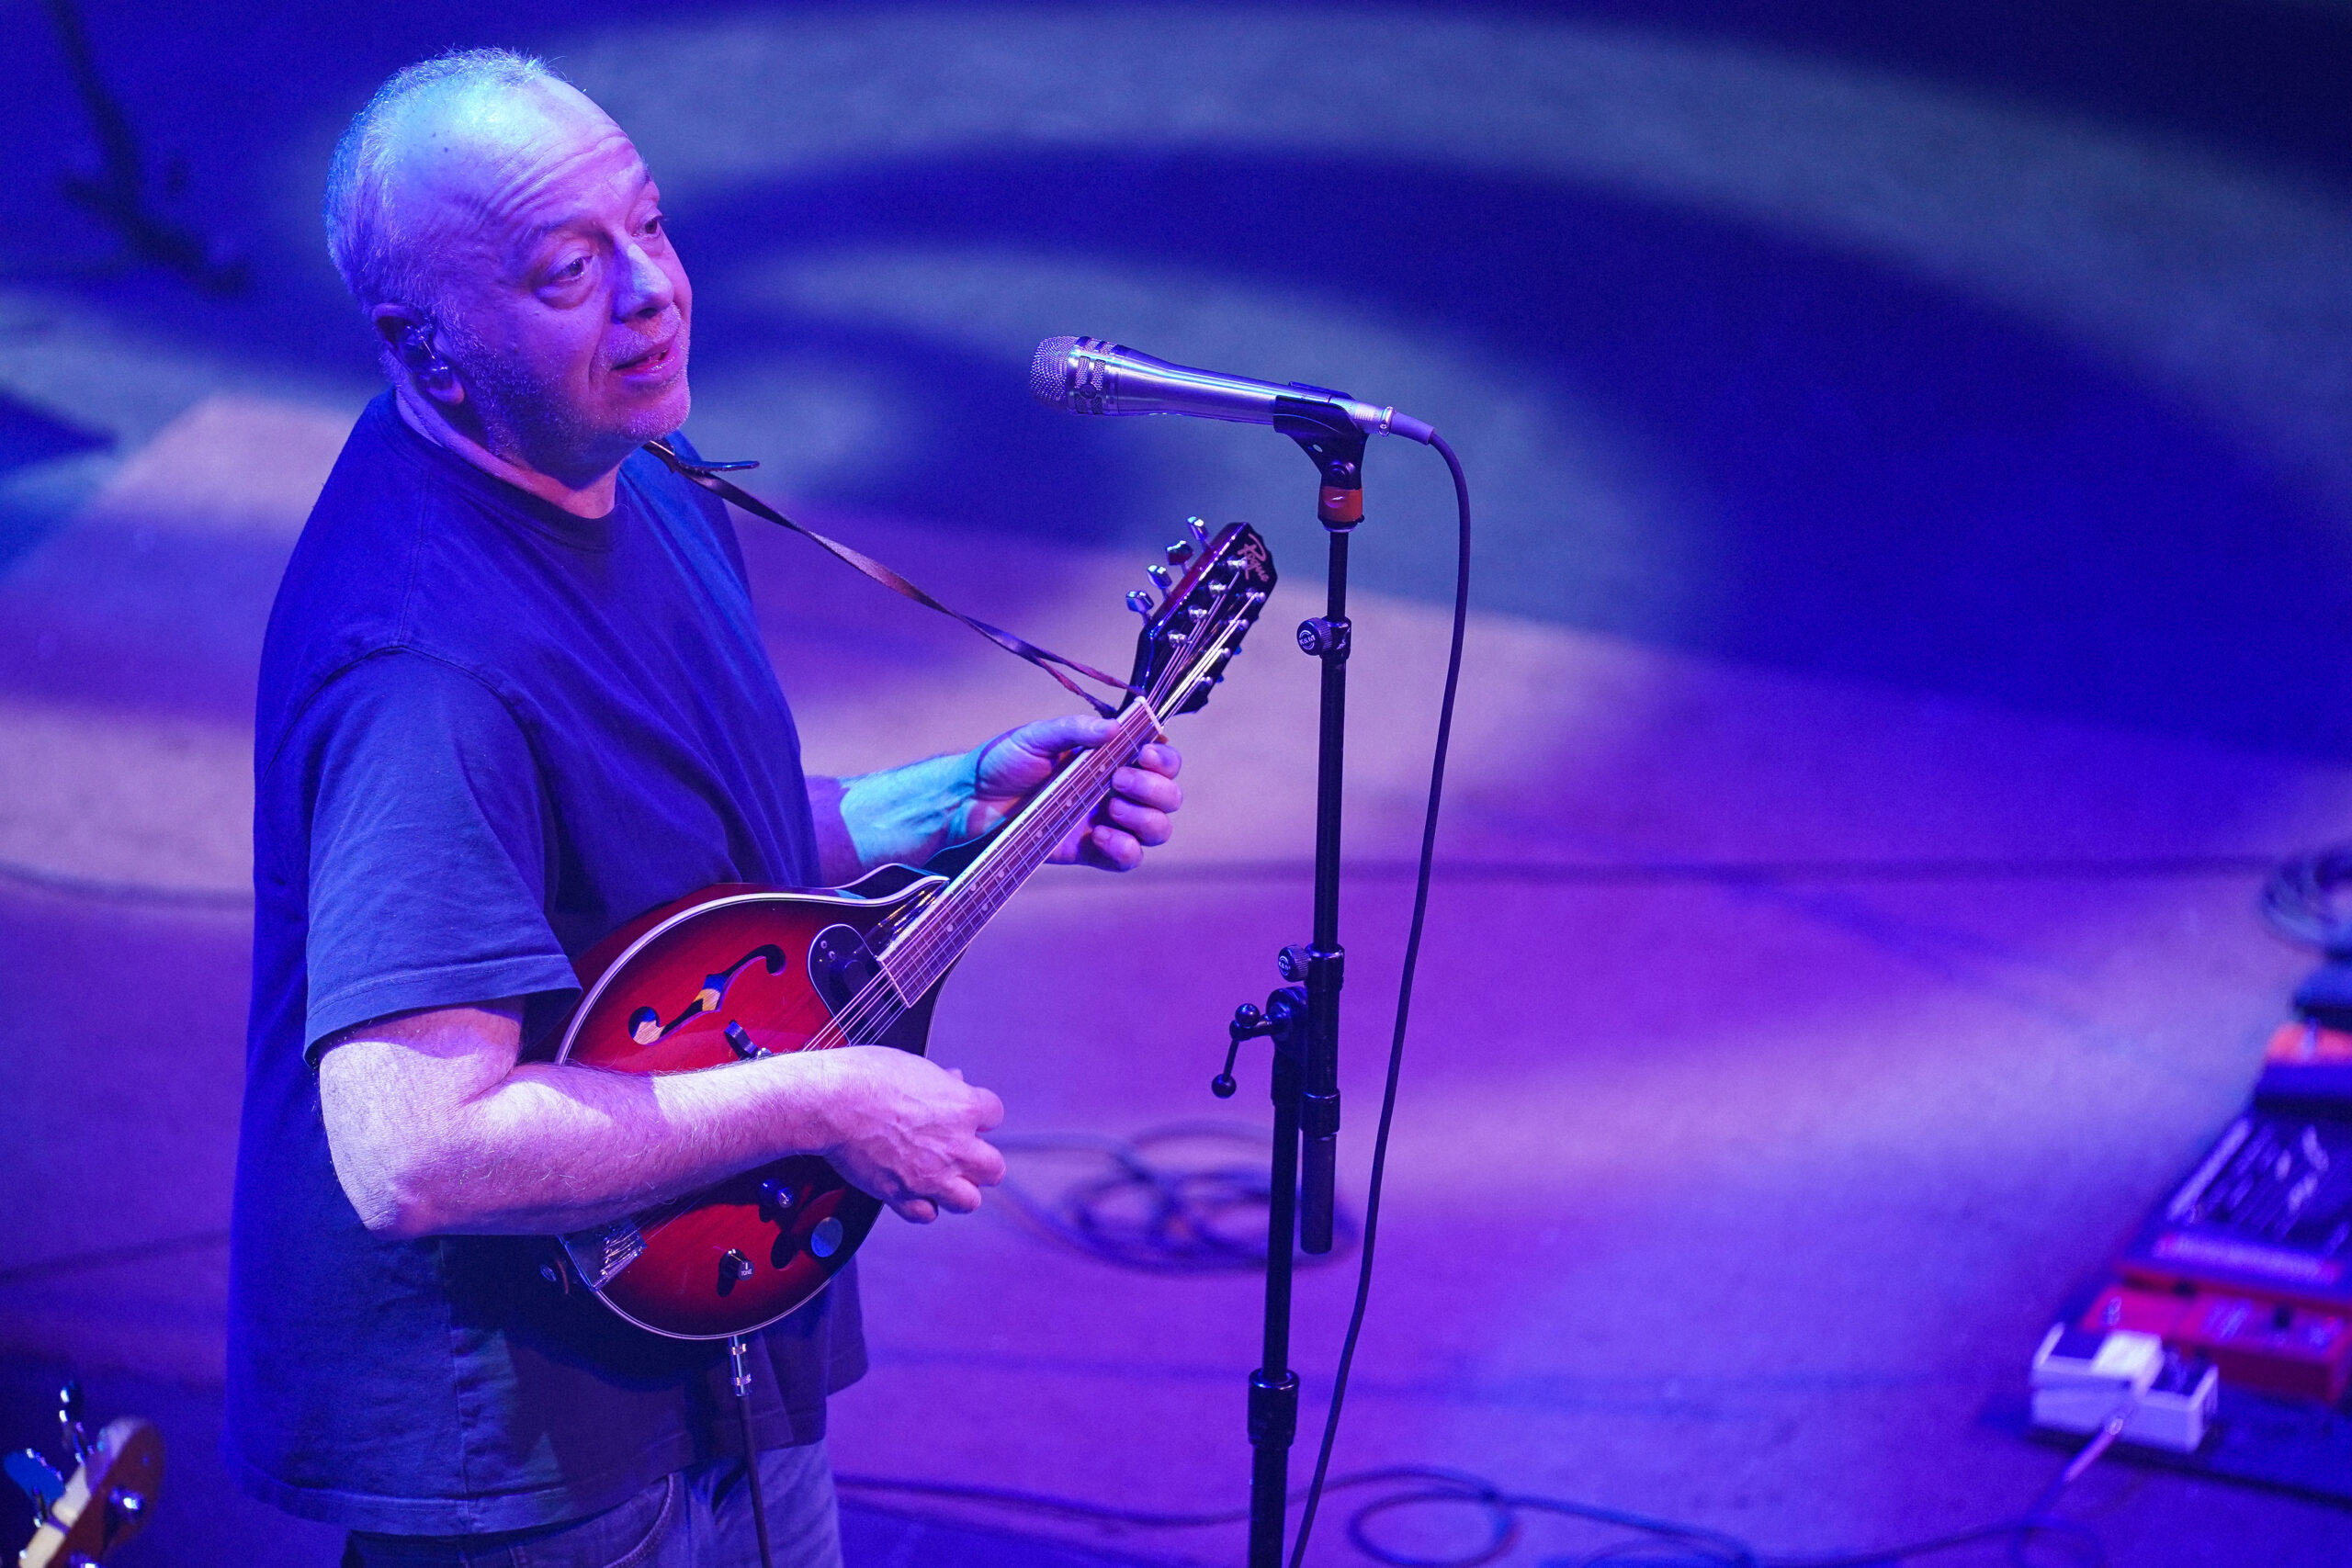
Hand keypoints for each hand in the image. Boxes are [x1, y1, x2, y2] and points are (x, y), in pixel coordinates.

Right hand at [817, 1047, 1005, 1222]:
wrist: (832, 1102)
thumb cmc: (867, 1078)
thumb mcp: (914, 1066)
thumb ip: (939, 1082)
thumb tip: (952, 1081)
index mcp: (964, 1108)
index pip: (995, 1116)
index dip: (980, 1116)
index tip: (967, 1116)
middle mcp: (955, 1146)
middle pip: (994, 1168)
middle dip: (981, 1162)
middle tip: (964, 1155)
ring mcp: (931, 1175)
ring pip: (969, 1201)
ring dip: (959, 1190)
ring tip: (944, 1179)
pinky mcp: (902, 1194)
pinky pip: (926, 1214)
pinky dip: (923, 1206)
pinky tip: (915, 1191)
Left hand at [964, 715, 1182, 870]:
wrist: (969, 801)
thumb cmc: (1002, 762)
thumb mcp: (1036, 736)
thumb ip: (1075, 730)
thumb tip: (1114, 727)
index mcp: (1110, 757)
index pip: (1160, 759)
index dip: (1164, 759)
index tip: (1145, 754)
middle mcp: (1116, 790)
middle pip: (1169, 797)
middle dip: (1154, 789)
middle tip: (1116, 781)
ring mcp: (1106, 823)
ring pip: (1157, 830)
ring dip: (1145, 819)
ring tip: (1110, 809)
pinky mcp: (1089, 851)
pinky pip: (1128, 858)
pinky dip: (1124, 848)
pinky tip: (1097, 836)